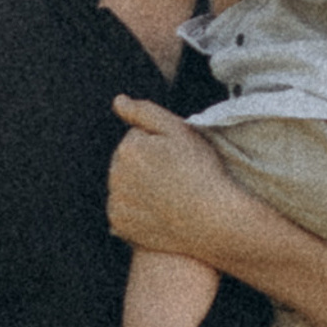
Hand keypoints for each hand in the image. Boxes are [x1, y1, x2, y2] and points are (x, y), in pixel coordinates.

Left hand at [104, 96, 243, 260]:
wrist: (212, 218)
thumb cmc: (200, 171)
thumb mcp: (179, 131)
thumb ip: (144, 112)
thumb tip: (118, 101)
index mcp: (127, 149)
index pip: (135, 138)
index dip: (158, 144)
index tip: (177, 156)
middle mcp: (114, 176)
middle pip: (126, 162)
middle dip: (145, 164)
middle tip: (175, 175)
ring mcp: (115, 203)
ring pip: (123, 186)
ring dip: (138, 187)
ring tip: (168, 193)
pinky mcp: (118, 225)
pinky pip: (123, 211)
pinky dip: (136, 209)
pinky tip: (159, 209)